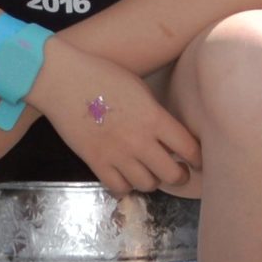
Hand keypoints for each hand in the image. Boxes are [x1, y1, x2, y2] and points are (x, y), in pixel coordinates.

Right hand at [42, 48, 198, 194]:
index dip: (198, 158)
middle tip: (178, 170)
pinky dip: (126, 186)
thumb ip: (156, 113)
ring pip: (147, 185)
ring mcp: (117, 155)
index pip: (189, 148)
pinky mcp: (96, 163)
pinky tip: (126, 177)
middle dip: (180, 175)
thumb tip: (169, 132)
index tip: (199, 160)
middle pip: (172, 174)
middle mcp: (140, 141)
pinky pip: (118, 188)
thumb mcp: (140, 87)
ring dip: (152, 180)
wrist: (62, 80)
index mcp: (154, 118)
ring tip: (151, 172)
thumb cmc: (103, 74)